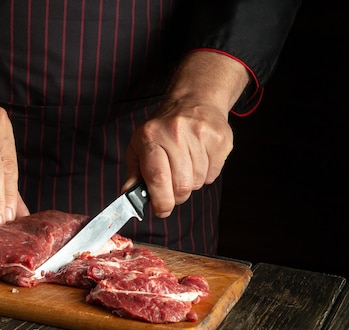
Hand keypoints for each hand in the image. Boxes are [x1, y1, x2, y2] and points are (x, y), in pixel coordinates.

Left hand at [123, 51, 249, 217]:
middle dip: (177, 196)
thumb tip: (128, 195)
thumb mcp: (139, 146)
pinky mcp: (220, 139)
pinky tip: (199, 159)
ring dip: (191, 183)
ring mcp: (200, 135)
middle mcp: (176, 133)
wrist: (195, 100)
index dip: (161, 201)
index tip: (161, 210)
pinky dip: (206, 175)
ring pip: (198, 182)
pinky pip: (213, 175)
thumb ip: (134, 174)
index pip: (157, 178)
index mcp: (151, 137)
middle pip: (181, 185)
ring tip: (186, 165)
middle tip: (173, 188)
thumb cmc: (162, 129)